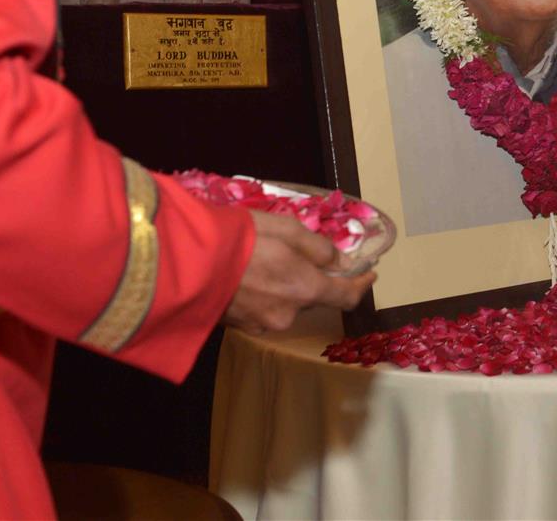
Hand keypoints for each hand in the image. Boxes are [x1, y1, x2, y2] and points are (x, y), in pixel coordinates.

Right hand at [224, 211, 375, 334]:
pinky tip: (246, 278)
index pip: (347, 297)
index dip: (361, 285)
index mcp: (306, 290)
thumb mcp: (289, 229)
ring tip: (263, 264)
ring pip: (285, 305)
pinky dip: (262, 295)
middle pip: (312, 297)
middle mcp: (289, 315)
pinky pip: (261, 310)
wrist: (186, 260)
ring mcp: (261, 325)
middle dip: (311, 279)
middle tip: (298, 256)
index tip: (370, 273)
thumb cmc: (243, 237)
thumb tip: (342, 262)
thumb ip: (320, 248)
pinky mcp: (238, 327)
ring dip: (284, 288)